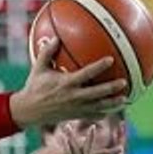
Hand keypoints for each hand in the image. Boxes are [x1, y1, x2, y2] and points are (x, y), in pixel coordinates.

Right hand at [9, 38, 127, 128]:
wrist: (28, 111)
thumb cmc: (34, 87)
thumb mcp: (38, 69)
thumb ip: (47, 53)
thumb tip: (55, 38)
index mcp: (66, 83)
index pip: (86, 74)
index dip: (99, 67)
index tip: (111, 60)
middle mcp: (73, 96)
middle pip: (97, 93)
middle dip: (111, 88)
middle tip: (124, 82)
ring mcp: (75, 108)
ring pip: (98, 107)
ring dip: (112, 103)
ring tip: (124, 99)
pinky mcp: (75, 116)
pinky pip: (92, 115)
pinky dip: (103, 113)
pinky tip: (112, 109)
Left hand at [17, 125, 120, 153]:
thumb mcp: (51, 152)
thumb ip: (62, 144)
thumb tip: (68, 130)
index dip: (107, 153)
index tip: (121, 147)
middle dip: (91, 140)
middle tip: (94, 126)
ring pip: (79, 153)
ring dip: (73, 139)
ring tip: (67, 126)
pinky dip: (66, 143)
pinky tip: (63, 134)